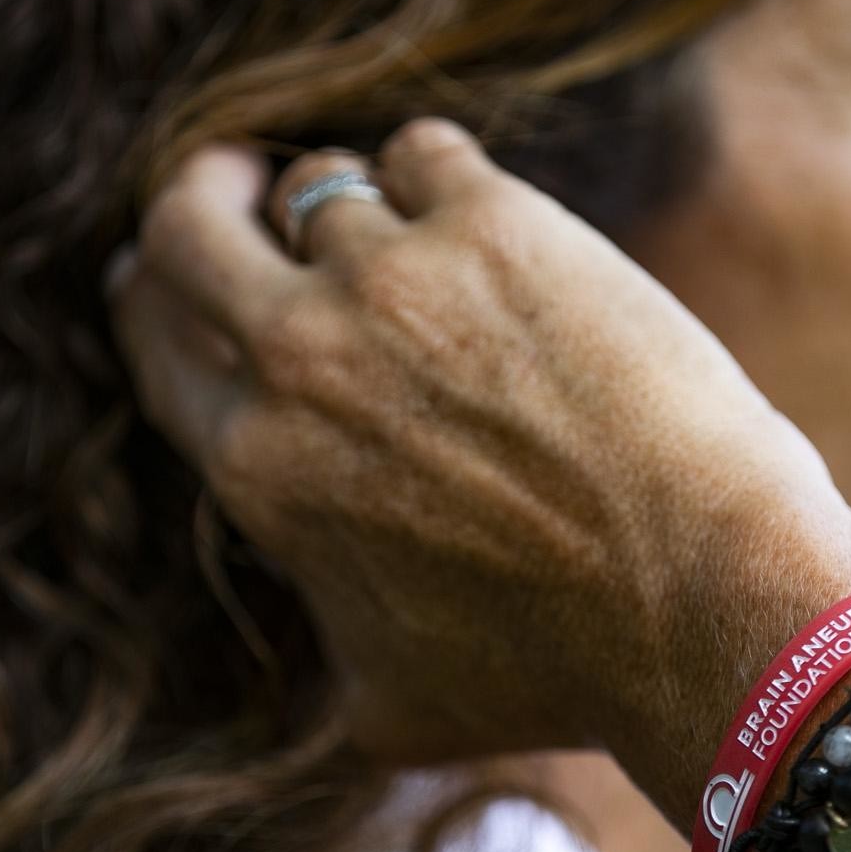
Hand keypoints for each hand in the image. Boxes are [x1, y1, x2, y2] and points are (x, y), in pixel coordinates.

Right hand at [106, 119, 850, 762]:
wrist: (697, 601)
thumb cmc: (554, 673)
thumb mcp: (387, 701)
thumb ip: (322, 635)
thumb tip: (318, 619)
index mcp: (257, 468)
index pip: (153, 338)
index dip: (155, 294)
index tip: (177, 273)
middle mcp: (299, 359)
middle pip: (183, 222)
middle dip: (205, 196)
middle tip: (241, 187)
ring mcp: (389, 278)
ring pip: (320, 181)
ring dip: (357, 204)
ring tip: (415, 238)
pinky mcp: (495, 223)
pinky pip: (422, 151)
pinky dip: (439, 176)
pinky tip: (491, 222)